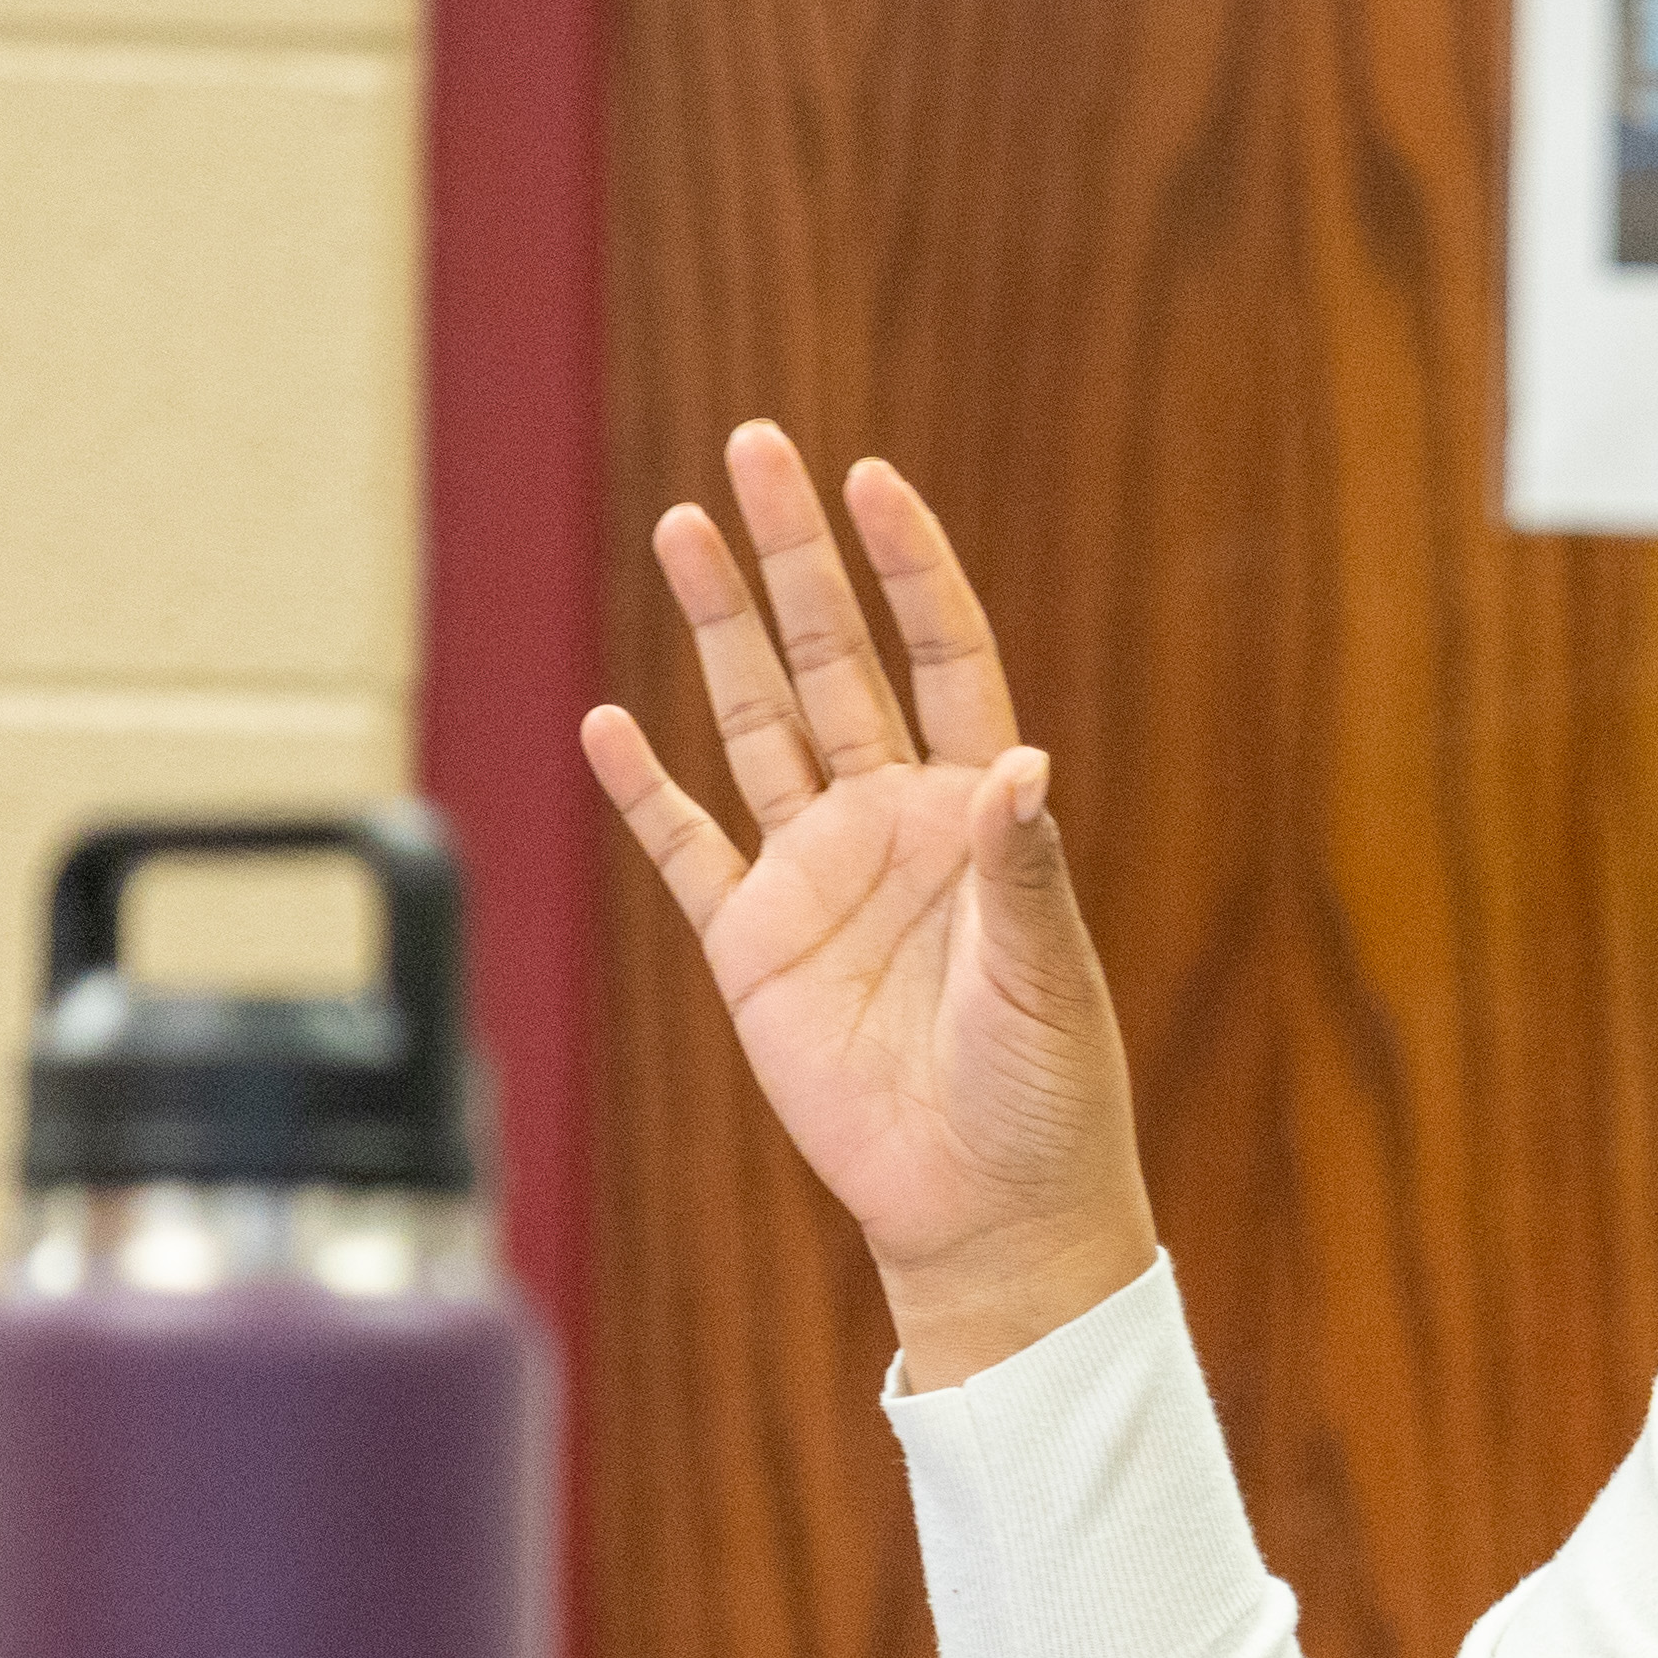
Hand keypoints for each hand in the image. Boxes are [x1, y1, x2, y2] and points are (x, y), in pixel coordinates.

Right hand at [576, 423, 1158, 1385]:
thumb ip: (1020, 867)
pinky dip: (645, 790)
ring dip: (717, 631)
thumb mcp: (1044, 973)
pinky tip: (611, 720)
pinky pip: (687, 849)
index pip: (940, 654)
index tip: (872, 479)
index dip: (908, 568)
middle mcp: (891, 822)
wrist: (986, 1207)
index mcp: (975, 812)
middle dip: (793, 558)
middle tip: (754, 450)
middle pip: (832, 658)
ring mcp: (816, 876)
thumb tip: (1020, 761)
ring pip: (754, 723)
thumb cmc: (1046, 1091)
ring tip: (681, 528)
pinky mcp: (752, 946)